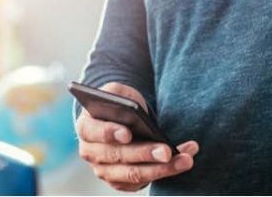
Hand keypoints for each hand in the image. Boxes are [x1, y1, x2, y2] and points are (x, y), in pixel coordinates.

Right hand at [76, 82, 199, 191]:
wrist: (117, 119)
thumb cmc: (117, 103)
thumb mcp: (115, 91)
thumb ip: (118, 94)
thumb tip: (130, 109)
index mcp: (86, 127)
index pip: (94, 132)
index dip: (110, 133)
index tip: (127, 133)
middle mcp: (92, 154)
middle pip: (119, 157)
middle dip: (145, 154)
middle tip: (167, 151)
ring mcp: (106, 171)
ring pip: (134, 174)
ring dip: (162, 169)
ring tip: (185, 159)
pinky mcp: (122, 181)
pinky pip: (145, 180)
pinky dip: (167, 171)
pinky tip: (184, 158)